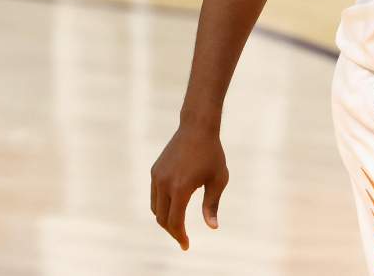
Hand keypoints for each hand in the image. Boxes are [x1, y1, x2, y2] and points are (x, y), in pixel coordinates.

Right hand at [150, 124, 228, 249]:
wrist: (197, 127)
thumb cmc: (212, 153)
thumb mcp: (218, 179)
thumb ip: (212, 205)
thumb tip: (212, 227)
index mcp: (180, 188)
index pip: (175, 221)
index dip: (180, 236)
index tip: (186, 245)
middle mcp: (164, 184)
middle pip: (162, 218)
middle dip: (172, 231)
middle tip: (183, 238)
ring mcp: (156, 177)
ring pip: (155, 208)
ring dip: (165, 219)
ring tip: (178, 225)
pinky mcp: (155, 171)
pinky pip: (154, 196)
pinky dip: (161, 206)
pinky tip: (173, 208)